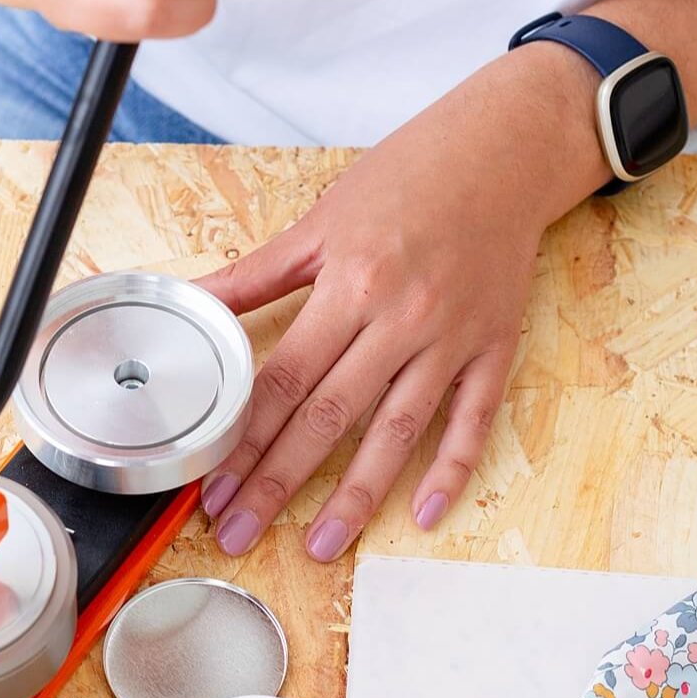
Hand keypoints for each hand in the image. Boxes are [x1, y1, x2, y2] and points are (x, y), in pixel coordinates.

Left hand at [195, 45, 608, 559]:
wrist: (503, 151)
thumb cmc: (407, 179)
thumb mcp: (321, 219)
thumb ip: (256, 274)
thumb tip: (193, 304)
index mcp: (351, 283)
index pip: (283, 378)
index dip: (243, 437)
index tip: (211, 484)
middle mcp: (402, 318)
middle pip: (329, 416)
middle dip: (278, 481)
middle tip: (238, 531)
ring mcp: (453, 338)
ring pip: (397, 432)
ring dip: (356, 496)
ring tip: (318, 546)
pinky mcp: (495, 348)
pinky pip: (473, 420)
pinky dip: (453, 469)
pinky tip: (425, 514)